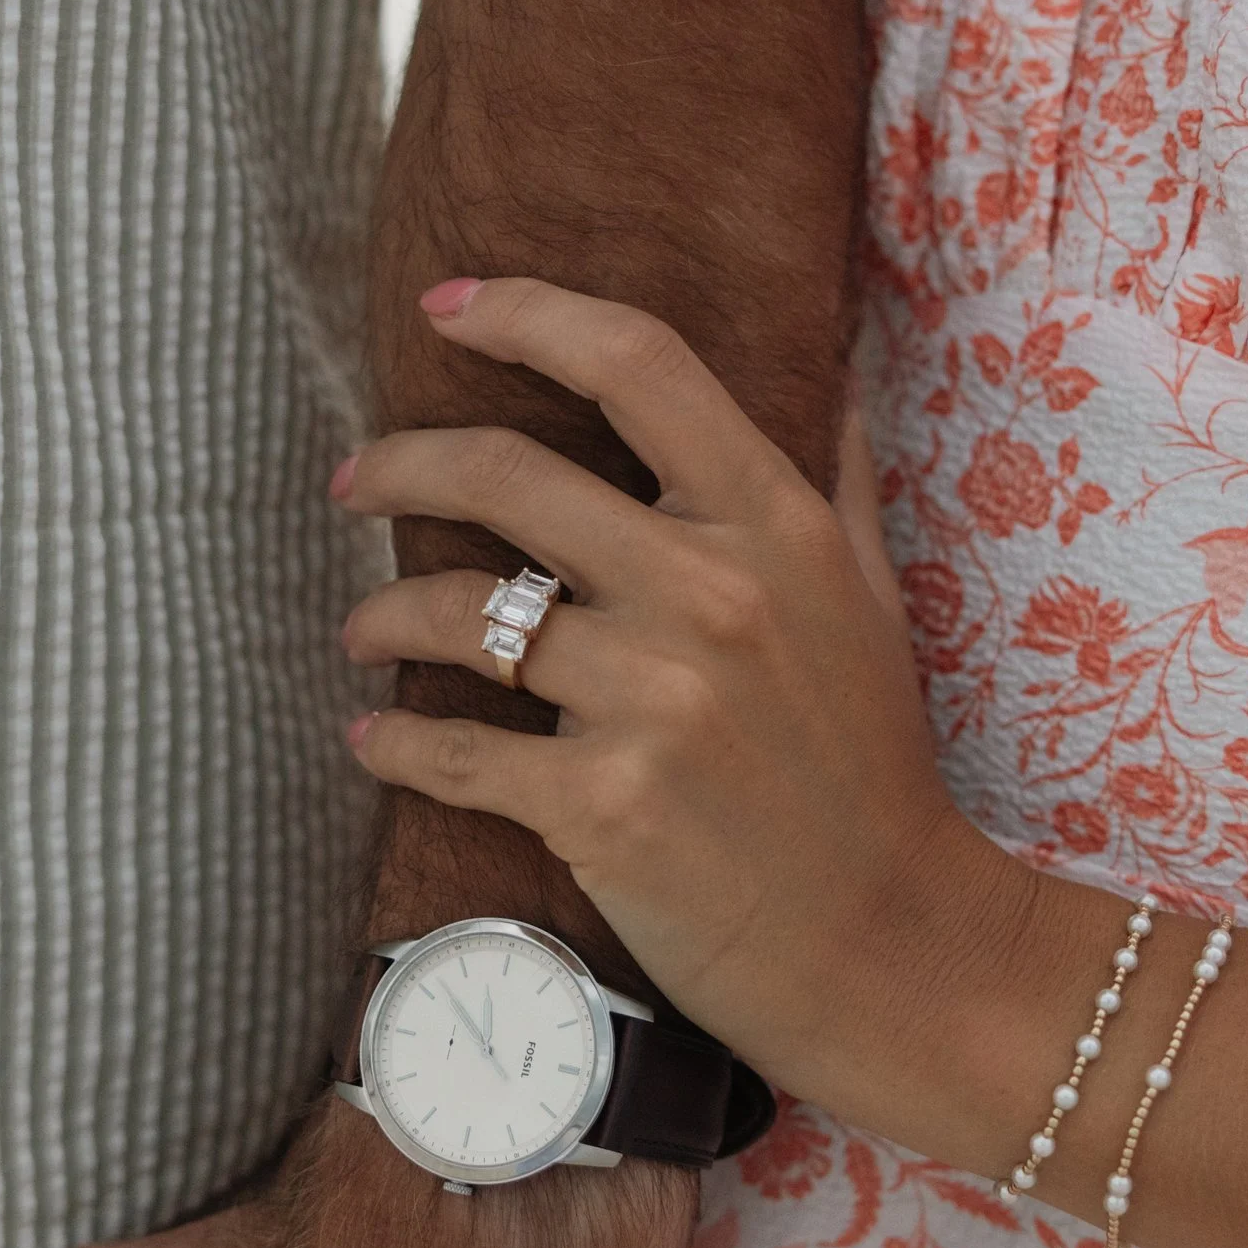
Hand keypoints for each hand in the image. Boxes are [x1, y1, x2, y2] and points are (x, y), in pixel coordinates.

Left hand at [336, 276, 1032, 1148]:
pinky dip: (395, 741)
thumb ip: (835, 475)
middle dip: (400, 463)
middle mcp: (709, 593)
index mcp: (774, 524)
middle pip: (507, 473)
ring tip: (363, 629)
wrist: (892, 943)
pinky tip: (373, 736)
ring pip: (460, 612)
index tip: (449, 305)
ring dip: (383, 613)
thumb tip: (829, 360)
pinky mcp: (600, 804)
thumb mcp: (871, 599)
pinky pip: (453, 751)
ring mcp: (652, 699)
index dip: (527, 313)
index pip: (637, 364)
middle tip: (355, 479)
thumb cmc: (871, 766)